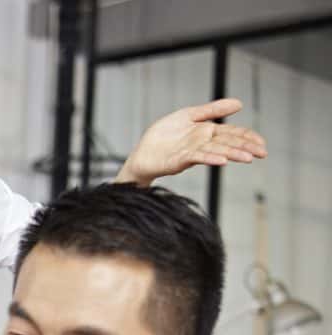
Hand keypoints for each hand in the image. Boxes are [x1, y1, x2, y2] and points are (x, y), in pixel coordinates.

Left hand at [117, 98, 266, 185]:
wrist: (142, 152)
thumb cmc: (164, 135)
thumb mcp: (189, 115)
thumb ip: (212, 110)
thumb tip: (239, 103)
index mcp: (207, 133)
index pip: (232, 134)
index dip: (248, 138)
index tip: (263, 144)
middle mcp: (202, 144)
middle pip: (227, 144)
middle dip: (246, 148)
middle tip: (263, 154)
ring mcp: (191, 153)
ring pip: (215, 152)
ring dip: (232, 155)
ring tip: (247, 158)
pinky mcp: (178, 160)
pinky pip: (196, 158)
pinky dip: (210, 158)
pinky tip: (222, 160)